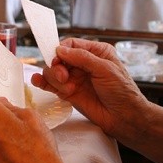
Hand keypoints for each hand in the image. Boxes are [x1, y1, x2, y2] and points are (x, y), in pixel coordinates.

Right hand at [31, 37, 149, 138]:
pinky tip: (38, 81)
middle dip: (57, 67)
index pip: (71, 44)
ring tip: (68, 89)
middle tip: (64, 77)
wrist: (124, 117)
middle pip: (58, 58)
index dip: (61, 50)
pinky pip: (51, 85)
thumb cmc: (122, 91)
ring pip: (53, 71)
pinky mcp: (68, 92)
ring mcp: (74, 78)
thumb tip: (60, 50)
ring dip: (55, 79)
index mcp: (95, 52)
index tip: (57, 59)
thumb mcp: (105, 69)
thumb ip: (82, 58)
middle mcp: (83, 63)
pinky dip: (42, 82)